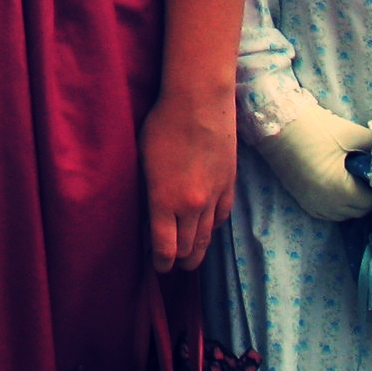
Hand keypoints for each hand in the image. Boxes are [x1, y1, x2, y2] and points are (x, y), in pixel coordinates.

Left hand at [140, 90, 235, 272]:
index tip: (157, 267)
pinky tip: (206, 230)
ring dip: (197, 251)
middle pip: (188, 249)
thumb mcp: (142, 161)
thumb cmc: (161, 126)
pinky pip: (221, 218)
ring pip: (207, 237)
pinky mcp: (228, 185)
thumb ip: (147, 193)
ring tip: (189, 258)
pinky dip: (212, 229)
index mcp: (164, 201)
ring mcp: (213, 197)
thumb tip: (148, 216)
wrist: (199, 103)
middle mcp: (191, 206)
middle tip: (171, 265)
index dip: (160, 262)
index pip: (164, 248)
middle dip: (178, 261)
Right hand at [251, 105, 371, 223]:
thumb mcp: (351, 134)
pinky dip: (338, 205)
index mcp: (338, 188)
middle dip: (371, 196)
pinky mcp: (302, 200)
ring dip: (355, 202)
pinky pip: (328, 212)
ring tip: (358, 181)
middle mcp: (325, 203)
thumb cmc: (314, 127)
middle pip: (360, 210)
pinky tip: (341, 188)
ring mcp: (311, 203)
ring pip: (344, 214)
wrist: (275, 124)